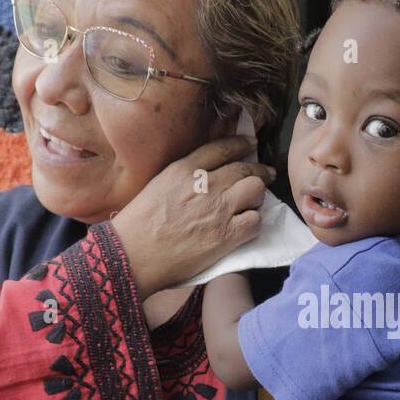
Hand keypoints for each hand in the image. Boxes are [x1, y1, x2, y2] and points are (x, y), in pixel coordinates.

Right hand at [110, 134, 275, 294]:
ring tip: (252, 203)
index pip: (222, 147)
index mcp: (184, 169)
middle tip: (266, 174)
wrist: (133, 255)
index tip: (252, 144)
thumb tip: (205, 174)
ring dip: (257, 196)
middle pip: (245, 168)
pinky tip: (246, 227)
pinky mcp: (226, 235)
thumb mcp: (157, 185)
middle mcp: (205, 184)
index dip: (241, 144)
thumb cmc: (138, 225)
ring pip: (256, 190)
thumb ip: (183, 176)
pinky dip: (254, 222)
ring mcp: (218, 209)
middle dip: (260, 170)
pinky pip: (255, 221)